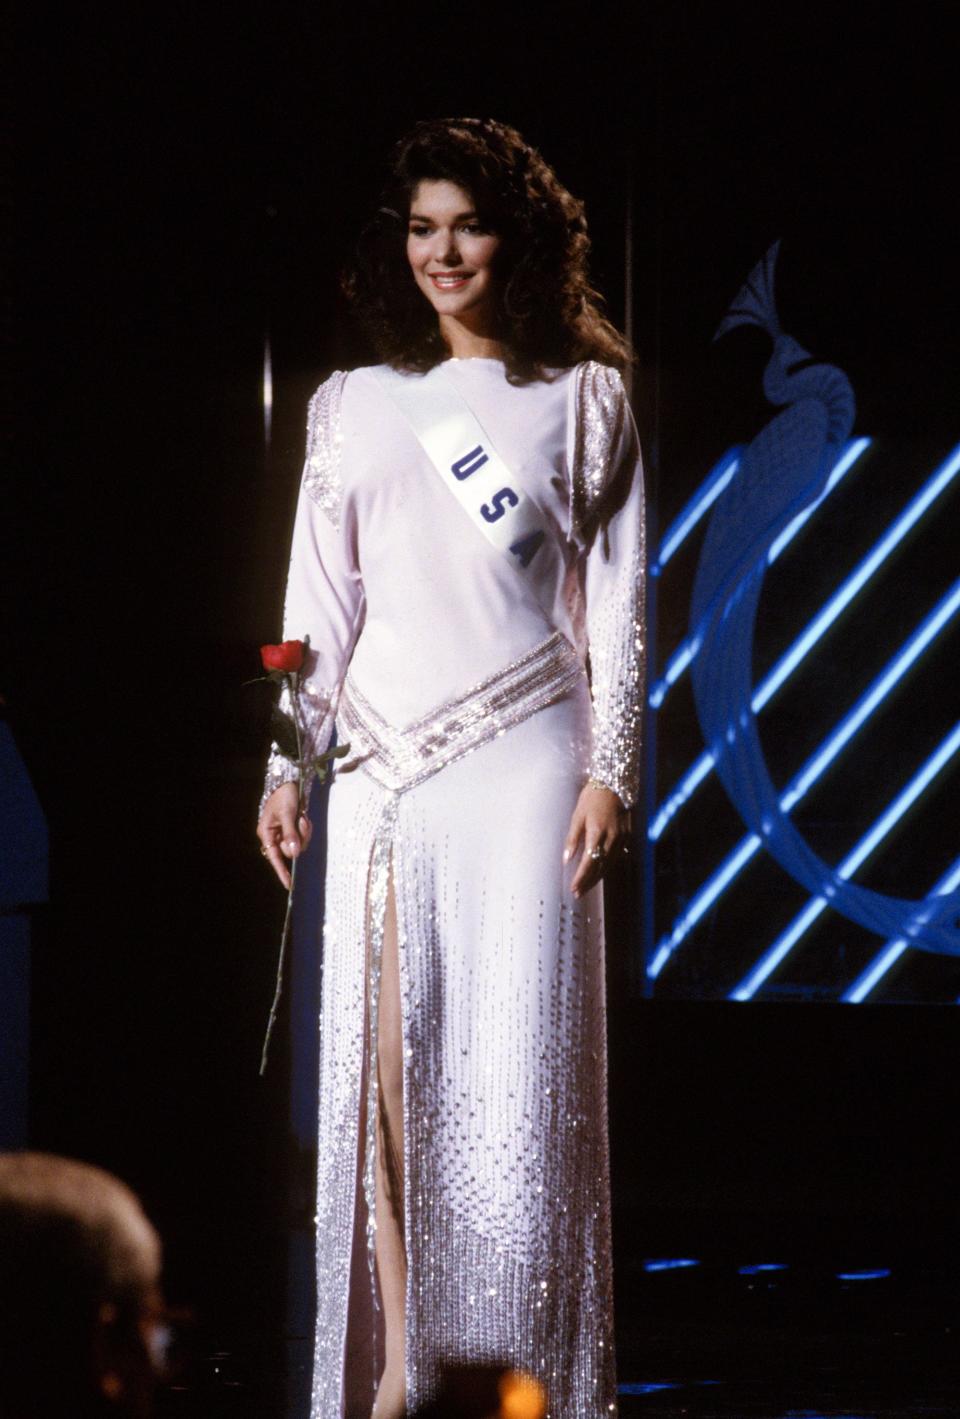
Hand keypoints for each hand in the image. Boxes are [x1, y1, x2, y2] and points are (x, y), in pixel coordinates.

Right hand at [257, 780, 312, 889]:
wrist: (290, 782)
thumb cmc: (284, 796)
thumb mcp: (287, 814)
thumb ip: (290, 833)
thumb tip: (294, 853)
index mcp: (266, 834)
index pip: (274, 857)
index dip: (281, 871)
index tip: (289, 884)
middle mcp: (274, 836)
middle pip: (291, 851)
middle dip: (300, 838)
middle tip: (302, 821)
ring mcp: (285, 834)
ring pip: (299, 844)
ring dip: (304, 832)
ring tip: (302, 816)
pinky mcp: (294, 830)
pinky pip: (303, 837)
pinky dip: (306, 828)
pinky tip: (304, 817)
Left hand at [563, 782, 630, 898]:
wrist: (613, 785)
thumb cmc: (592, 798)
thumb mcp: (577, 815)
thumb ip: (572, 839)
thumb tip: (566, 859)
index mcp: (598, 832)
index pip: (589, 862)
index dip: (581, 878)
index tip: (573, 888)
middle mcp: (612, 838)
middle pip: (600, 867)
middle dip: (588, 882)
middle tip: (578, 893)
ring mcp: (622, 838)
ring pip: (609, 864)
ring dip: (597, 877)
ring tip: (586, 887)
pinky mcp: (627, 836)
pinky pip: (616, 857)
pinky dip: (606, 867)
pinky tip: (599, 873)